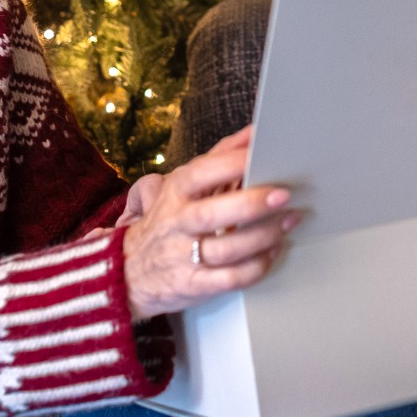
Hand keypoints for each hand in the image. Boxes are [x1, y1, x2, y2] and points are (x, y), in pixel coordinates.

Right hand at [122, 127, 297, 320]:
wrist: (128, 272)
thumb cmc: (167, 221)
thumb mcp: (181, 185)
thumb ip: (218, 157)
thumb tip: (254, 131)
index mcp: (174, 193)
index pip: (199, 174)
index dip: (231, 164)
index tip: (261, 155)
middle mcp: (176, 224)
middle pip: (211, 214)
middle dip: (250, 204)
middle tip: (284, 195)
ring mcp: (183, 257)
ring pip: (226, 249)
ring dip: (262, 236)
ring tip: (288, 221)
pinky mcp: (194, 285)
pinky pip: (230, 279)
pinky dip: (256, 266)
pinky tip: (272, 251)